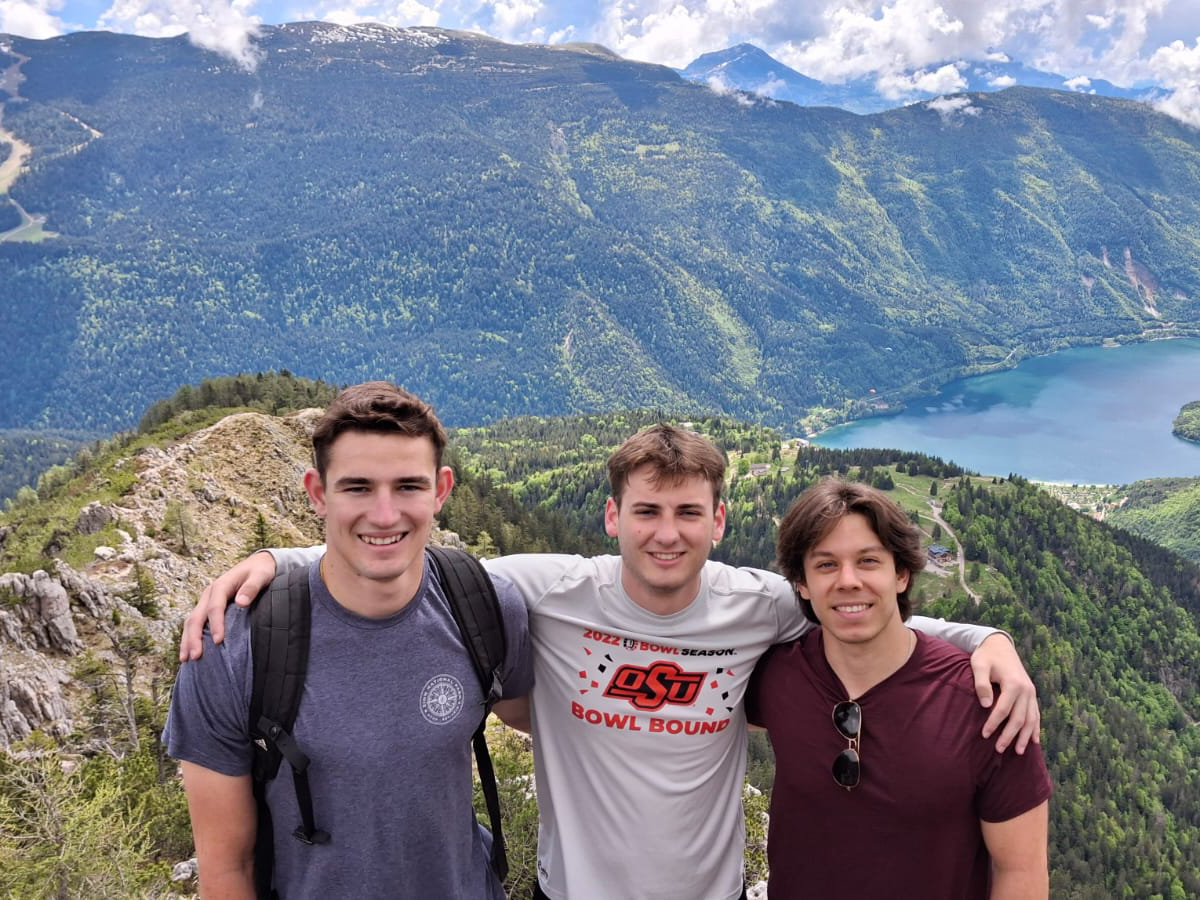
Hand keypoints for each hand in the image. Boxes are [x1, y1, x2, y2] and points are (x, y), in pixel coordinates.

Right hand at [178, 551, 277, 660]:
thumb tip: (241, 603)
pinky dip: (190, 637)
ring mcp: (206, 601)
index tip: (219, 641)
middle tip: (195, 657)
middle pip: (196, 617)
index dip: (216, 625)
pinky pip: (195, 624)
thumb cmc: (260, 571)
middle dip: (194, 637)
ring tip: (186, 659)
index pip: (215, 607)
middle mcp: (209, 594)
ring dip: (187, 640)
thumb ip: (251, 587)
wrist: (257, 564)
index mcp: (221, 585)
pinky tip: (189, 652)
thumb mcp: (260, 575)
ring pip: (191, 622)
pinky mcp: (207, 608)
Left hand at [970, 632, 1040, 753]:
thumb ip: (981, 684)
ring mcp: (1031, 692)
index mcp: (1013, 683)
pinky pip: (1036, 714)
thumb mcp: (978, 665)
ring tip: (1019, 752)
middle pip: (1019, 718)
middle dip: (1009, 735)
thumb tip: (986, 706)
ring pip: (1031, 719)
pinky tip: (1034, 741)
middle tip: (999, 750)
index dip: (994, 724)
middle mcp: (1026, 689)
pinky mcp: (1031, 693)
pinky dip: (1035, 728)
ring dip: (1025, 736)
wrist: (999, 644)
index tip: (985, 735)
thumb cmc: (986, 656)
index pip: (1003, 710)